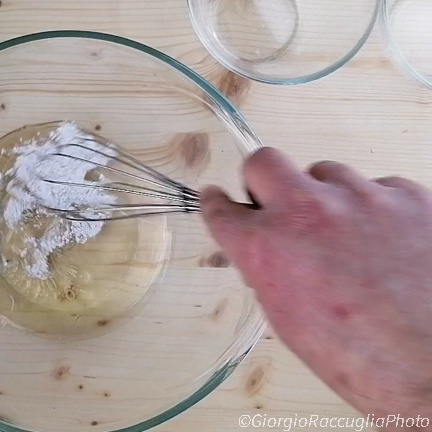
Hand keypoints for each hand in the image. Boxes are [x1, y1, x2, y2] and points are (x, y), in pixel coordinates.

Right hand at [202, 148, 431, 421]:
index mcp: (267, 248)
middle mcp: (307, 212)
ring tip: (348, 236)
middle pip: (263, 162)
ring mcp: (361, 198)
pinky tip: (387, 242)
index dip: (216, 204)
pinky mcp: (409, 196)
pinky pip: (380, 188)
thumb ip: (267, 271)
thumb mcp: (288, 320)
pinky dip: (376, 209)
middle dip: (262, 181)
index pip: (220, 209)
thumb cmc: (362, 359)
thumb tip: (265, 254)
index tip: (217, 199)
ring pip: (327, 173)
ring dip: (327, 198)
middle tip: (276, 204)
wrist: (431, 366)